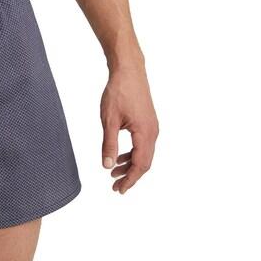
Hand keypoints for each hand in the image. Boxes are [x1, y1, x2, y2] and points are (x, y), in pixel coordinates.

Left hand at [100, 64, 158, 193]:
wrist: (128, 70)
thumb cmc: (119, 91)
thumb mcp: (109, 119)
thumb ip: (109, 144)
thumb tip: (107, 165)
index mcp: (145, 133)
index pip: (140, 165)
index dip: (130, 180)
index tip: (118, 190)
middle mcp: (153, 132)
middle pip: (145, 162)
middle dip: (130, 175)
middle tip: (115, 186)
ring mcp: (152, 126)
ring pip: (144, 153)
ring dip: (130, 164)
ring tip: (114, 171)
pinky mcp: (148, 121)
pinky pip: (143, 143)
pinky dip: (133, 152)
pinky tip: (120, 155)